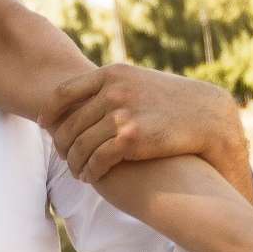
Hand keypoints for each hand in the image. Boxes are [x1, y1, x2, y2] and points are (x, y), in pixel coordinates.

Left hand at [40, 65, 250, 190]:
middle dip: (62, 144)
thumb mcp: (141, 82)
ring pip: (80, 145)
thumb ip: (114, 85)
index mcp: (112, 74)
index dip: (50, 112)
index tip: (44, 125)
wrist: (208, 117)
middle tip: (63, 157)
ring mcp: (121, 114)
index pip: (64, 93)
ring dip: (74, 162)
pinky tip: (90, 177)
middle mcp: (113, 91)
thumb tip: (88, 91)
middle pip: (69, 123)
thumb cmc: (173, 101)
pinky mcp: (130, 139)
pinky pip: (96, 159)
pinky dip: (89, 170)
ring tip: (77, 171)